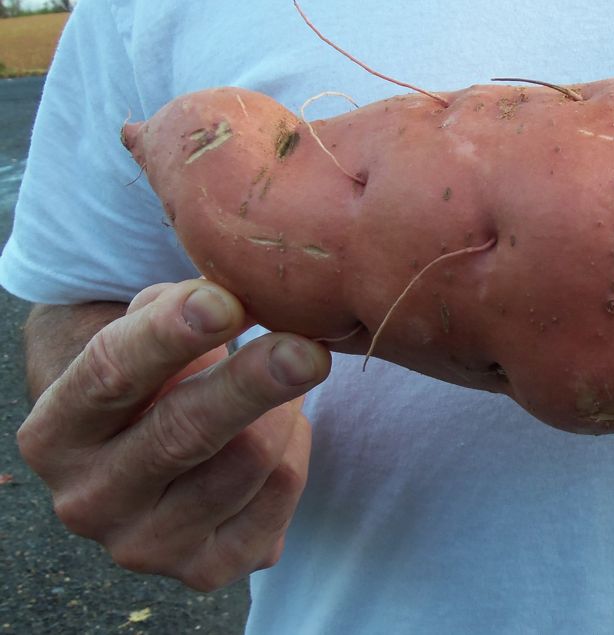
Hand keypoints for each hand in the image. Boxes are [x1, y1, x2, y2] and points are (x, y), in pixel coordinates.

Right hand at [16, 280, 330, 590]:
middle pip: (182, 433)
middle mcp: (86, 502)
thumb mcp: (144, 330)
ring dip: (284, 408)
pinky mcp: (204, 570)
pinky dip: (296, 449)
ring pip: (247, 461)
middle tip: (306, 348)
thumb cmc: (157, 373)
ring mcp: (144, 546)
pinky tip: (284, 430)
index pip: (111, 374)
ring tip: (286, 375)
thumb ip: (174, 309)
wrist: (158, 448)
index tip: (226, 301)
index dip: (170, 334)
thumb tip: (229, 296)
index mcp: (55, 435)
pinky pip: (279, 494)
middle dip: (251, 384)